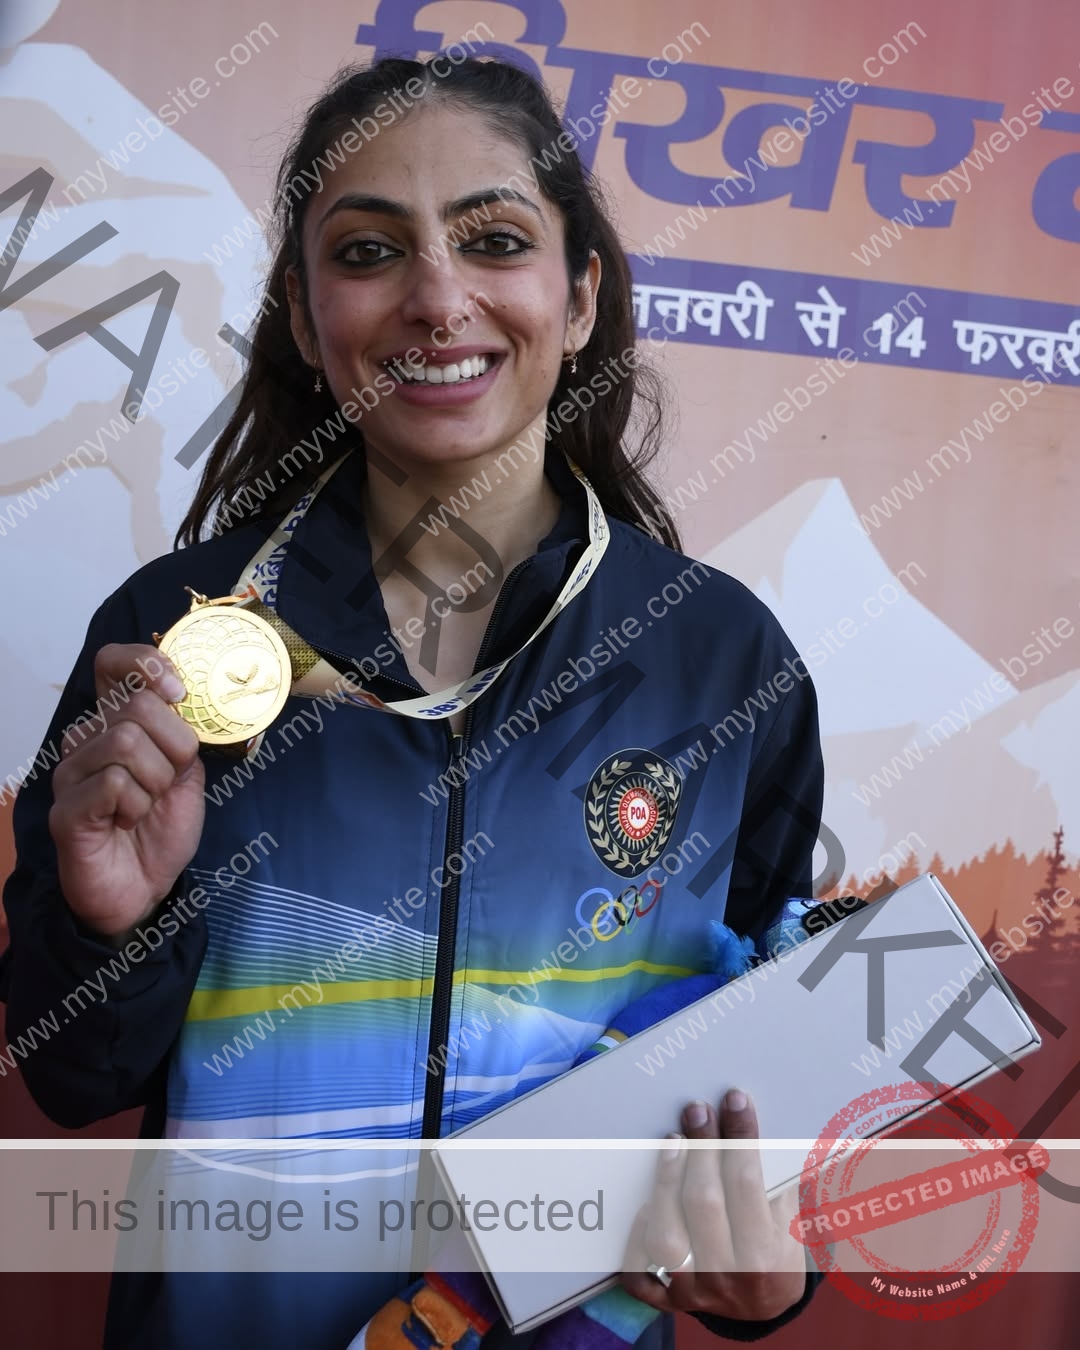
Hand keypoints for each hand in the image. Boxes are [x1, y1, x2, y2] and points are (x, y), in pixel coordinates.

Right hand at [49, 643, 204, 938]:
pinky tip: (128, 822)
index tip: (178, 691)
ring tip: (147, 805)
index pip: (112, 663)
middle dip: (174, 747)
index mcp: (114, 723)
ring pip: (125, 742)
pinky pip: (113, 783)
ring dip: (156, 780)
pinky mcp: (66, 809)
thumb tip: (182, 694)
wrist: (144, 888)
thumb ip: (183, 733)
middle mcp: (85, 740)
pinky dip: (137, 805)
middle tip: (168, 782)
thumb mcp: (186, 773)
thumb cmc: (160, 828)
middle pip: (136, 705)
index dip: (146, 663)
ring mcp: (70, 773)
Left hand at [621, 1090, 806, 1321]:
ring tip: (671, 1142)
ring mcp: (695, 1291)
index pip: (747, 1185)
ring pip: (666, 1237)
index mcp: (765, 1257)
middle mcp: (728, 1276)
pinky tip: (641, 1207)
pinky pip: (640, 1276)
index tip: (735, 1100)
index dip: (739, 1137)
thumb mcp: (794, 1222)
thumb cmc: (779, 1253)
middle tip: (697, 1110)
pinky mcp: (669, 1300)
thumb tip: (778, 1124)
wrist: (765, 1310)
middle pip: (703, 1204)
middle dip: (699, 1149)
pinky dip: (634, 1242)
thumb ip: (784, 1180)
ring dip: (665, 1183)